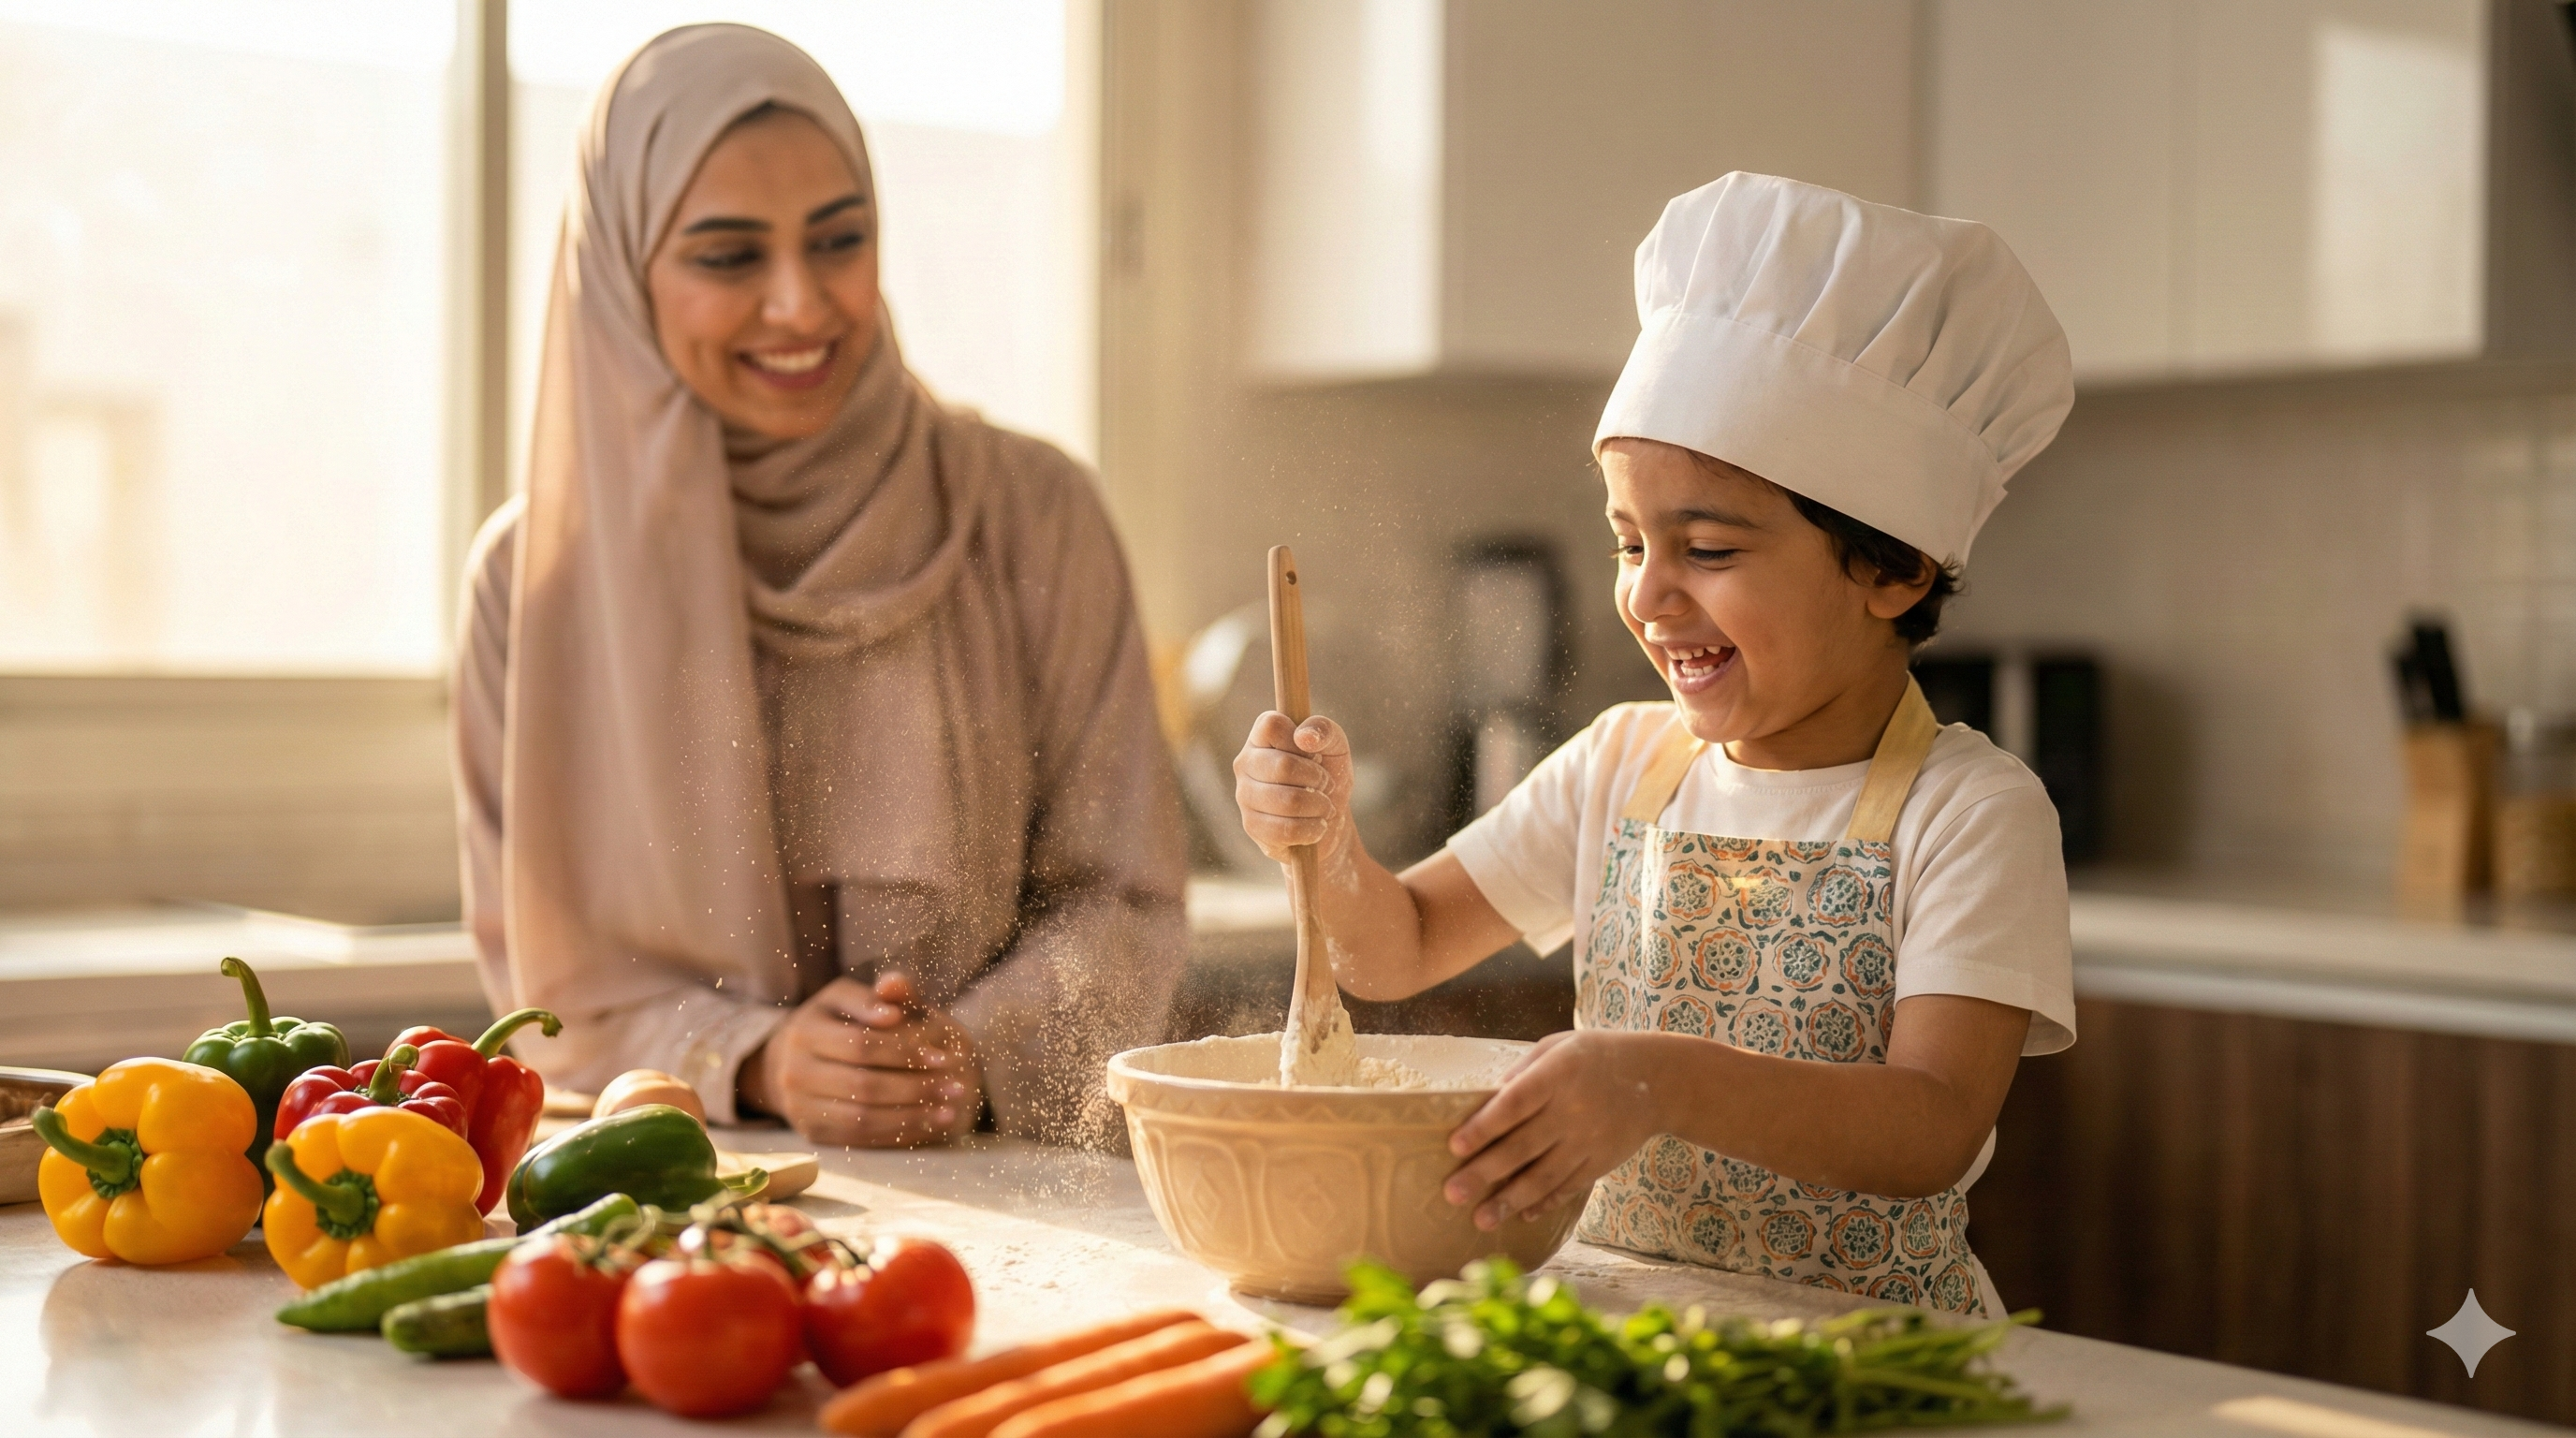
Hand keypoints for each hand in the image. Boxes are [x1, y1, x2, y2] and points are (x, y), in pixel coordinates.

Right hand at [739, 972, 980, 1147]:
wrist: (794, 1060)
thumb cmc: (839, 1022)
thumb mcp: (854, 999)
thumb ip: (880, 994)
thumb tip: (893, 995)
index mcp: (805, 1031)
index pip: (862, 1045)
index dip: (906, 1053)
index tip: (945, 1059)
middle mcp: (794, 1072)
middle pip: (863, 1085)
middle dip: (916, 1088)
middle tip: (957, 1089)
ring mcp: (799, 1106)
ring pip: (862, 1118)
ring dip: (912, 1117)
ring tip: (949, 1111)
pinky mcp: (812, 1132)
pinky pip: (858, 1139)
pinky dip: (896, 1134)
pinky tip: (927, 1125)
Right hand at [1233, 711, 1356, 862]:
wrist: (1328, 821)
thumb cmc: (1329, 776)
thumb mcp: (1336, 747)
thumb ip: (1324, 730)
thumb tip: (1303, 736)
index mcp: (1261, 737)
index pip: (1271, 726)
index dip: (1299, 739)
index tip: (1314, 754)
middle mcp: (1246, 763)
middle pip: (1284, 766)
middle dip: (1319, 778)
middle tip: (1326, 785)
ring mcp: (1244, 795)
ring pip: (1289, 801)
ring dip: (1320, 806)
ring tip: (1324, 807)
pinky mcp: (1251, 826)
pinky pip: (1287, 829)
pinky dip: (1313, 829)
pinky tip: (1316, 825)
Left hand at [1442, 1031, 1665, 1229]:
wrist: (1659, 1079)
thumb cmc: (1593, 1057)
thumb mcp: (1557, 1048)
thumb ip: (1522, 1073)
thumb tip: (1484, 1104)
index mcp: (1557, 1075)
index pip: (1514, 1103)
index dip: (1484, 1126)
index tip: (1455, 1146)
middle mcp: (1573, 1110)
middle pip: (1523, 1147)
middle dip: (1484, 1173)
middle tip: (1451, 1194)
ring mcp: (1589, 1140)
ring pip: (1544, 1177)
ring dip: (1510, 1201)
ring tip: (1481, 1220)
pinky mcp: (1602, 1161)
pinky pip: (1569, 1187)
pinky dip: (1544, 1203)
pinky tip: (1521, 1215)